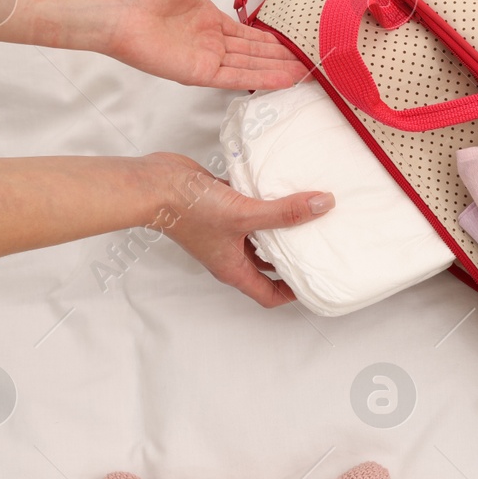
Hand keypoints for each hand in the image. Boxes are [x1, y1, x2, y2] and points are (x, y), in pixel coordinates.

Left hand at [100, 0, 310, 90]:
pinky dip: (262, 80)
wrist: (118, 4)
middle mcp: (210, 41)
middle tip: (310, 61)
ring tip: (306, 73)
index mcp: (208, 18)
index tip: (295, 38)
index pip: (248, 32)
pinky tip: (285, 80)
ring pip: (251, 67)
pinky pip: (236, 78)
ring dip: (278, 70)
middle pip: (254, 53)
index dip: (272, 37)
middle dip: (282, 57)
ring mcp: (206, 59)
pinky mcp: (199, 73)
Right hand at [146, 153, 332, 306]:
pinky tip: (285, 190)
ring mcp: (225, 231)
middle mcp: (230, 254)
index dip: (293, 293)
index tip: (315, 280)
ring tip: (310, 216)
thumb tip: (322, 205)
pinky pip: (251, 209)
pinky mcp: (223, 207)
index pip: (269, 294)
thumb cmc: (189, 210)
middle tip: (320, 244)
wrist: (155, 184)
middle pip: (268, 265)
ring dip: (282, 227)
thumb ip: (285, 213)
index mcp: (233, 269)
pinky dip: (267, 203)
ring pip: (261, 234)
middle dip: (293, 257)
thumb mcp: (245, 214)